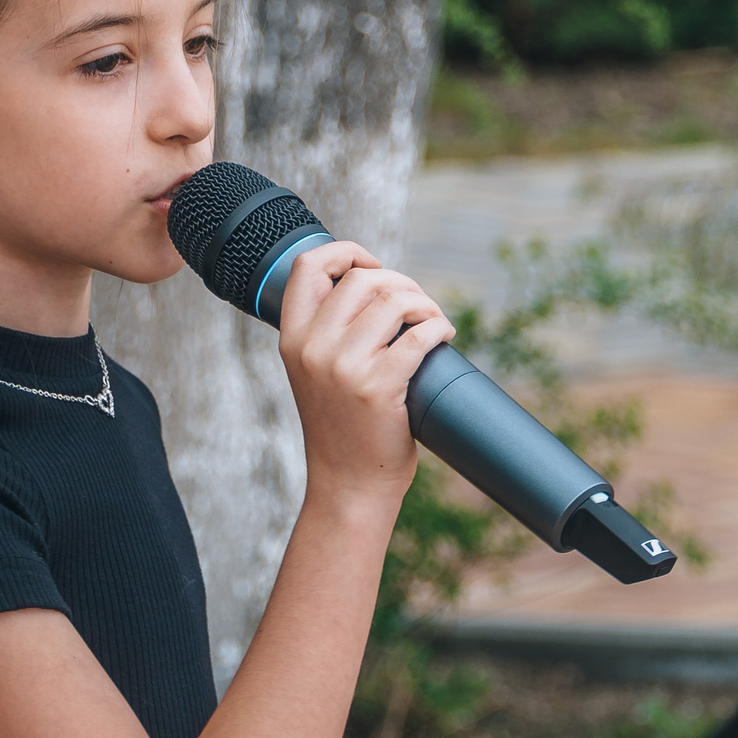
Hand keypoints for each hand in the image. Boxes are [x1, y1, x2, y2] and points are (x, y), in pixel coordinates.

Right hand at [273, 241, 453, 501]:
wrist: (348, 485)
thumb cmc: (342, 426)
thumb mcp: (316, 372)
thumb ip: (330, 331)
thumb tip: (376, 284)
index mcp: (293, 339)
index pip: (308, 265)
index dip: (347, 252)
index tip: (373, 266)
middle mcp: (313, 348)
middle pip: (364, 278)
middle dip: (401, 282)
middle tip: (418, 306)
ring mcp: (344, 367)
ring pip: (394, 299)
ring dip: (425, 304)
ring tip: (433, 323)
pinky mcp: (379, 386)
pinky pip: (419, 335)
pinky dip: (440, 329)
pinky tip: (443, 338)